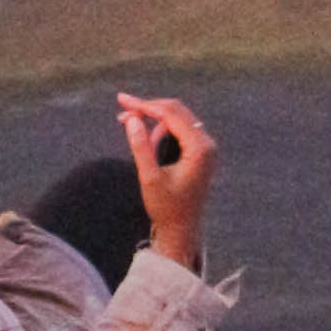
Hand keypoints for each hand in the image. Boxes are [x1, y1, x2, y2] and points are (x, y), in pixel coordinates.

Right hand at [114, 93, 218, 268]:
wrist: (182, 231)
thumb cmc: (166, 208)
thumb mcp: (149, 178)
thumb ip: (140, 146)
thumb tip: (131, 118)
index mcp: (199, 149)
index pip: (170, 114)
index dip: (144, 105)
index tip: (122, 100)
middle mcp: (208, 144)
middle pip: (176, 111)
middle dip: (148, 108)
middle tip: (122, 110)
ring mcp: (206, 148)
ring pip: (178, 118)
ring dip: (154, 119)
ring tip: (130, 126)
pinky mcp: (201, 153)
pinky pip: (181, 130)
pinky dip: (163, 129)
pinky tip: (149, 141)